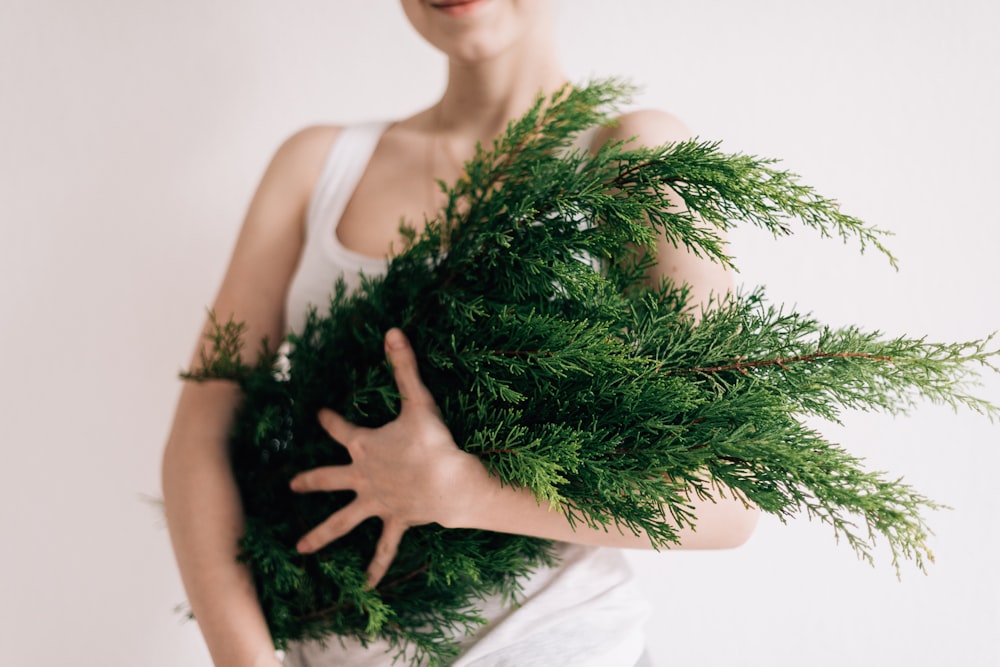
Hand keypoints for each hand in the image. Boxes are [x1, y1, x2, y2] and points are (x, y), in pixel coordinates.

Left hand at [289, 328, 485, 586]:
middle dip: (309, 480)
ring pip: (342, 521)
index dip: (328, 420)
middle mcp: (363, 478)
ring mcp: (376, 502)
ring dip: (321, 533)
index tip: (317, 414)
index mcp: (364, 447)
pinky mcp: (394, 521)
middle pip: (329, 478)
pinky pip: (383, 548)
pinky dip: (375, 567)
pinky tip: (366, 587)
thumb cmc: (433, 442)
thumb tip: (393, 331)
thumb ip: (403, 367)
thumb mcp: (417, 401)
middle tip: (290, 484)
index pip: (339, 428)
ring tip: (299, 550)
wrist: (451, 484)